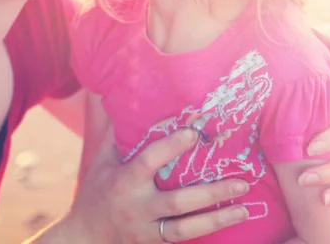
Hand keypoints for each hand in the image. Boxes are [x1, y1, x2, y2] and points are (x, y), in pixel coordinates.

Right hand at [68, 126, 248, 242]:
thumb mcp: (102, 160)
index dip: (171, 146)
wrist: (85, 235)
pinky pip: (182, 239)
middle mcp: (137, 206)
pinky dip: (206, 231)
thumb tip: (123, 100)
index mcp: (124, 180)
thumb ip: (116, 133)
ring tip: (245, 207)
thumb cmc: (96, 189)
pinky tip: (228, 222)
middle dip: (211, 193)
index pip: (150, 161)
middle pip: (178, 202)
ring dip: (217, 218)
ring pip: (186, 228)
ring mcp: (146, 229)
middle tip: (241, 182)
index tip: (195, 132)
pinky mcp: (153, 243)